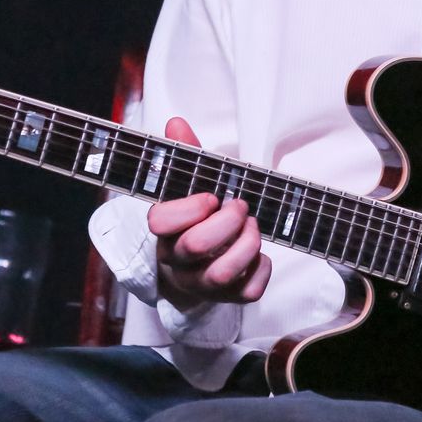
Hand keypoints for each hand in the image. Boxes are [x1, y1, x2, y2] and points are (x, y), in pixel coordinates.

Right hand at [146, 117, 271, 307]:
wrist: (195, 270)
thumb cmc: (196, 220)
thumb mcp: (190, 187)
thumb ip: (187, 156)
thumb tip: (176, 123)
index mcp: (165, 231)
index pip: (159, 222)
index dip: (188, 208)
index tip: (210, 197)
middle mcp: (178, 261)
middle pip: (195, 247)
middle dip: (226, 222)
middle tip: (241, 207)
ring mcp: (201, 283)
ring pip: (220, 275)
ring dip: (245, 246)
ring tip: (253, 227)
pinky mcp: (228, 298)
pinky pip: (248, 293)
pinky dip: (262, 270)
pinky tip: (262, 255)